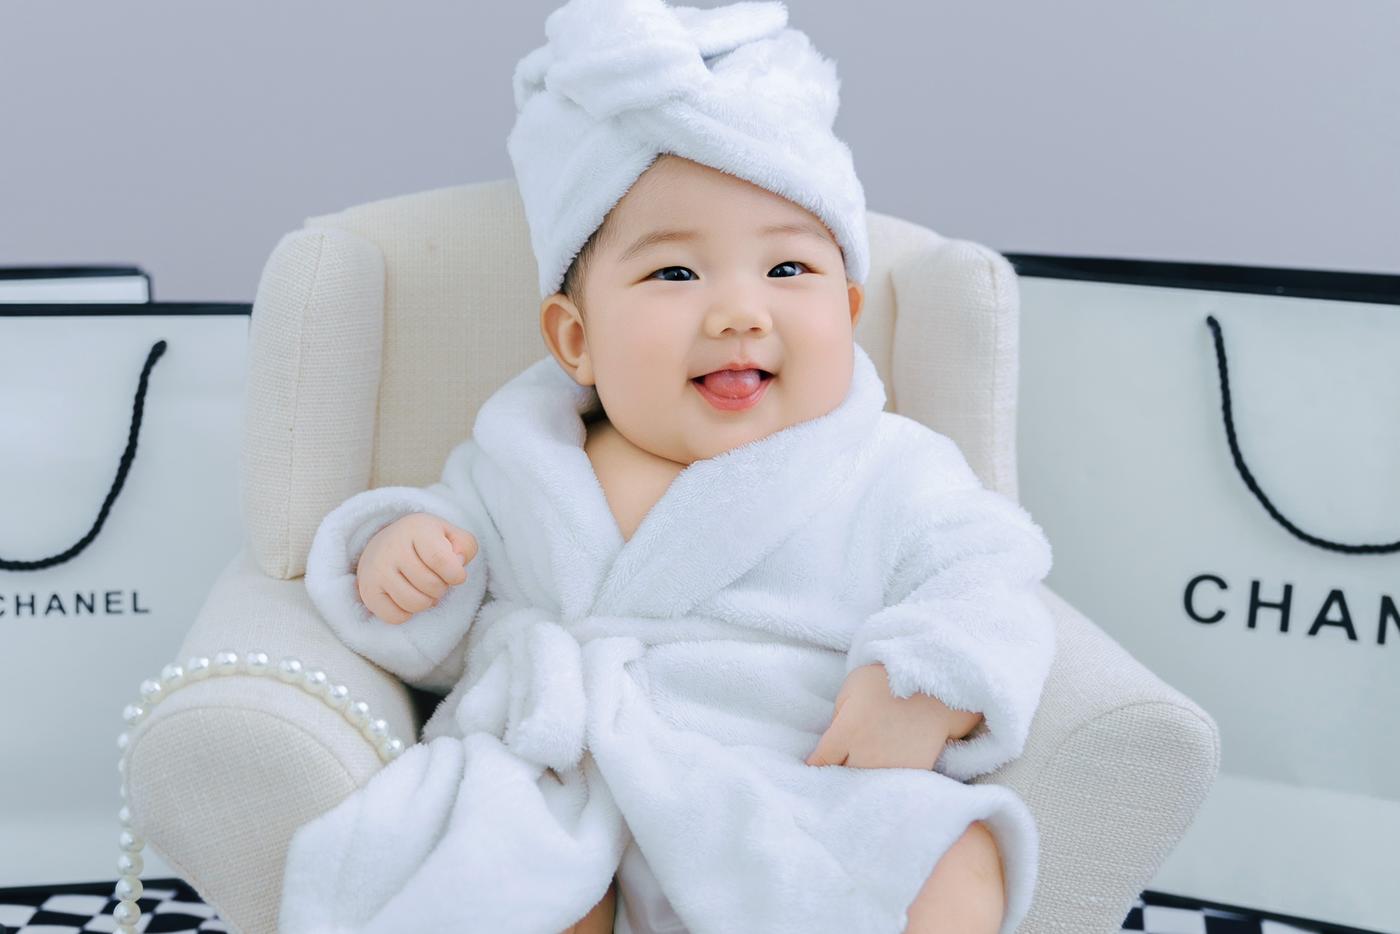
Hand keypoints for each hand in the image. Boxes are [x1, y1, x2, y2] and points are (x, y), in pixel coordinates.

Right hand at [355, 512, 477, 624]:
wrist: (385, 544)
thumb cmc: (425, 542)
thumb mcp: (450, 535)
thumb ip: (466, 546)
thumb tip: (458, 564)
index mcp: (416, 528)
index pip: (441, 561)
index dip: (456, 575)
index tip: (456, 575)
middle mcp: (392, 547)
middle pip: (431, 585)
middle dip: (442, 588)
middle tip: (436, 579)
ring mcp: (377, 570)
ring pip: (414, 603)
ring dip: (427, 602)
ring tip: (424, 589)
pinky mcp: (367, 591)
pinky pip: (395, 617)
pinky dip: (408, 613)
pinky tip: (407, 597)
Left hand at [804, 663, 981, 770]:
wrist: (933, 687)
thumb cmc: (887, 682)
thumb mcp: (851, 688)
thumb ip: (838, 714)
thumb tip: (833, 735)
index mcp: (847, 731)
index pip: (821, 760)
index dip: (816, 764)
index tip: (815, 765)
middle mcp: (865, 754)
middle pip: (842, 776)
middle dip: (837, 773)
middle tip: (836, 771)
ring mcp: (889, 766)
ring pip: (865, 786)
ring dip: (860, 782)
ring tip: (859, 778)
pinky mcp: (910, 772)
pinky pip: (891, 785)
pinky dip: (886, 784)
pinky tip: (884, 776)